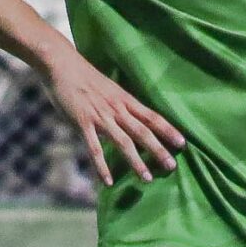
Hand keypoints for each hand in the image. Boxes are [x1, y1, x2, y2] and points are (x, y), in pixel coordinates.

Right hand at [43, 49, 181, 186]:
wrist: (63, 65)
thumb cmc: (86, 78)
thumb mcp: (110, 90)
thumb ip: (120, 106)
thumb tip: (131, 121)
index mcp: (125, 100)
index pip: (152, 116)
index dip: (168, 130)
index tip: (182, 143)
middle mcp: (116, 109)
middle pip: (142, 131)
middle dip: (158, 149)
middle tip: (171, 166)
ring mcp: (100, 116)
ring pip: (122, 142)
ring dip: (135, 161)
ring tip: (147, 178)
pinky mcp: (82, 122)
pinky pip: (94, 148)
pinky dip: (102, 166)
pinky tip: (108, 181)